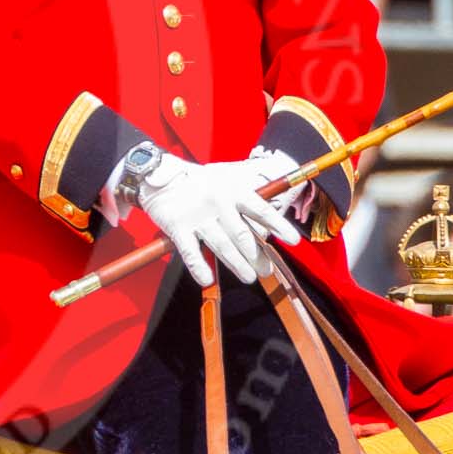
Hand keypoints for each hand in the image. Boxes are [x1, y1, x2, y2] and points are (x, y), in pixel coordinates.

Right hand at [134, 152, 302, 286]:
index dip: (278, 225)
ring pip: (222, 246)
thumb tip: (265, 223)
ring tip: (248, 278)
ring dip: (237, 265)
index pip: (261, 210)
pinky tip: (207, 279)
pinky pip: (190, 252)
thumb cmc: (198, 182)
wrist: (159, 175)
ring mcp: (198, 216)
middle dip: (257, 256)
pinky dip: (199, 267)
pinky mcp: (178, 227)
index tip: (293, 240)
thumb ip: (244, 199)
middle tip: (266, 270)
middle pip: (243, 235)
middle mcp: (218, 203)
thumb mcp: (224, 180)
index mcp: (233, 191)